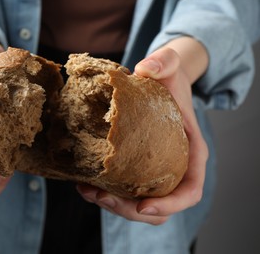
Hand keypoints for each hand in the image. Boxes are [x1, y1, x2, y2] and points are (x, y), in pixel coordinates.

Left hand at [77, 40, 208, 224]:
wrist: (159, 83)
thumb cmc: (168, 80)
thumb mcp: (169, 66)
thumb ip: (164, 62)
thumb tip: (146, 68)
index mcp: (190, 154)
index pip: (189, 191)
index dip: (169, 205)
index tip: (143, 206)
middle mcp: (175, 169)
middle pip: (160, 208)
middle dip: (129, 209)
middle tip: (101, 196)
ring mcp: (154, 173)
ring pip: (137, 204)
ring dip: (111, 204)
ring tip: (86, 190)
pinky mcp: (136, 170)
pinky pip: (123, 190)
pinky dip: (104, 192)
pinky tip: (82, 182)